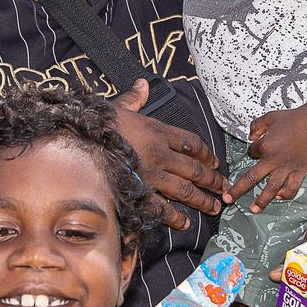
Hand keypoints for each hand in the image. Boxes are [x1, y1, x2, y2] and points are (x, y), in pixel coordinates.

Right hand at [113, 79, 226, 229]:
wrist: (81, 140)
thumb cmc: (100, 123)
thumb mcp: (119, 106)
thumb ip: (135, 98)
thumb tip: (143, 84)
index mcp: (158, 131)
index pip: (192, 143)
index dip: (206, 153)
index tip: (215, 161)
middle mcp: (161, 153)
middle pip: (195, 168)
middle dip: (212, 179)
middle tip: (224, 187)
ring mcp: (153, 174)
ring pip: (186, 190)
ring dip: (203, 199)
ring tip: (215, 207)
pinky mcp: (140, 191)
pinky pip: (163, 207)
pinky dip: (175, 217)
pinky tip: (185, 222)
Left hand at [224, 108, 306, 213]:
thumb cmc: (293, 118)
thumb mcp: (269, 117)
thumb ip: (256, 126)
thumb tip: (250, 136)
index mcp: (265, 146)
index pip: (251, 152)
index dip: (251, 151)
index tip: (254, 148)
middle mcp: (273, 160)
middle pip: (252, 178)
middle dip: (238, 190)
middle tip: (227, 199)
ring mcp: (287, 168)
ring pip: (271, 188)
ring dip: (262, 200)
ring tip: (254, 209)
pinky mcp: (300, 171)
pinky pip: (292, 187)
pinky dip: (286, 194)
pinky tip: (279, 197)